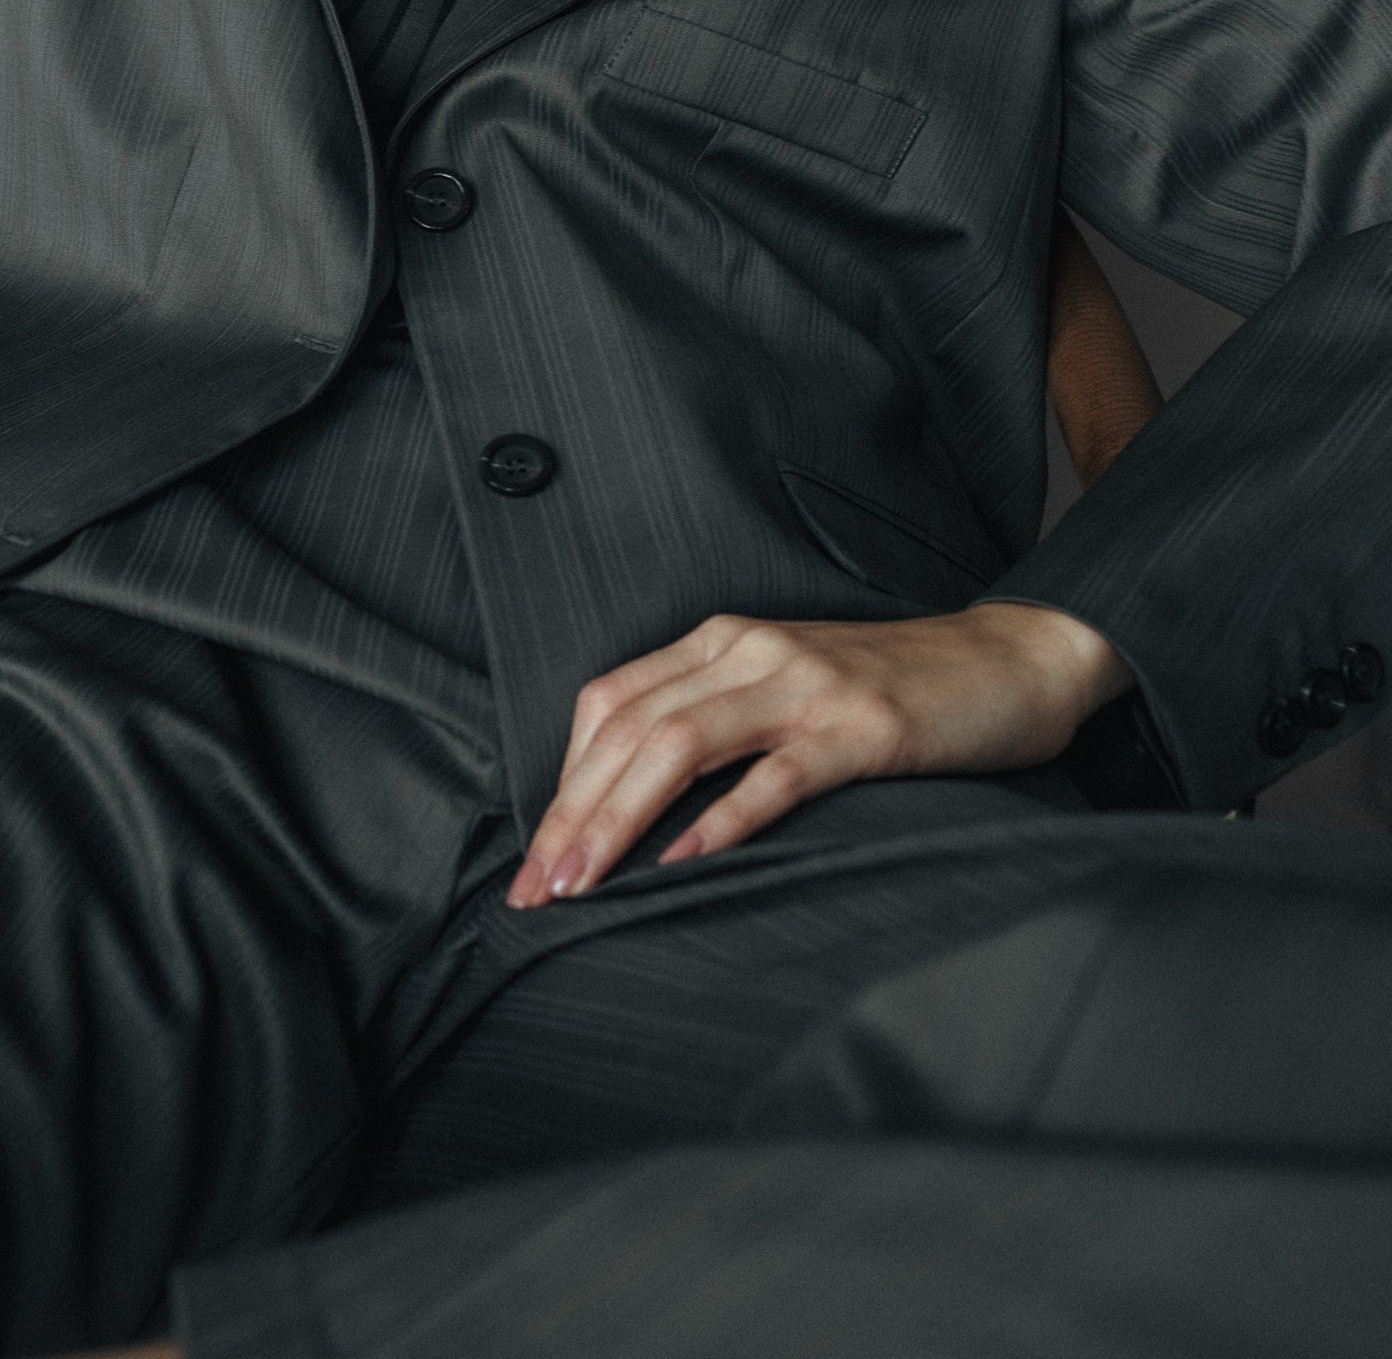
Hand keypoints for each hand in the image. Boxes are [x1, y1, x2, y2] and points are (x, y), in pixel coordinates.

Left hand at [506, 602, 1132, 908]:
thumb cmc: (886, 690)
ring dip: (619, 822)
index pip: (608, 704)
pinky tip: (682, 864)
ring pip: (680, 746)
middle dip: (570, 817)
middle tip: (534, 894)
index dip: (560, 782)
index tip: (536, 857)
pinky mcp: (862, 728)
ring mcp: (805, 686)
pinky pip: (774, 775)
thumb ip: (712, 719)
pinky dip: (721, 820)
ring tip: (582, 889)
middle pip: (628, 731)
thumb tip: (624, 803)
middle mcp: (749, 652)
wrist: (1004, 663)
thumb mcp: (781, 687)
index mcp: (720, 642)